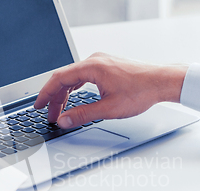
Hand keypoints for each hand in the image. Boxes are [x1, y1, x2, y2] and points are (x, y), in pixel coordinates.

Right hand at [34, 53, 187, 127]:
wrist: (161, 81)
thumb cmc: (141, 91)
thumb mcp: (108, 109)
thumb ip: (83, 115)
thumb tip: (64, 120)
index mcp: (92, 67)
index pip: (59, 79)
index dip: (45, 94)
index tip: (38, 106)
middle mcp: (94, 60)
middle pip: (64, 78)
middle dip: (55, 98)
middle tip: (49, 115)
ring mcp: (100, 62)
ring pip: (73, 77)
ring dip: (65, 94)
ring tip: (60, 110)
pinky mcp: (106, 66)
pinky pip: (83, 76)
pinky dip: (75, 88)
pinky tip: (73, 97)